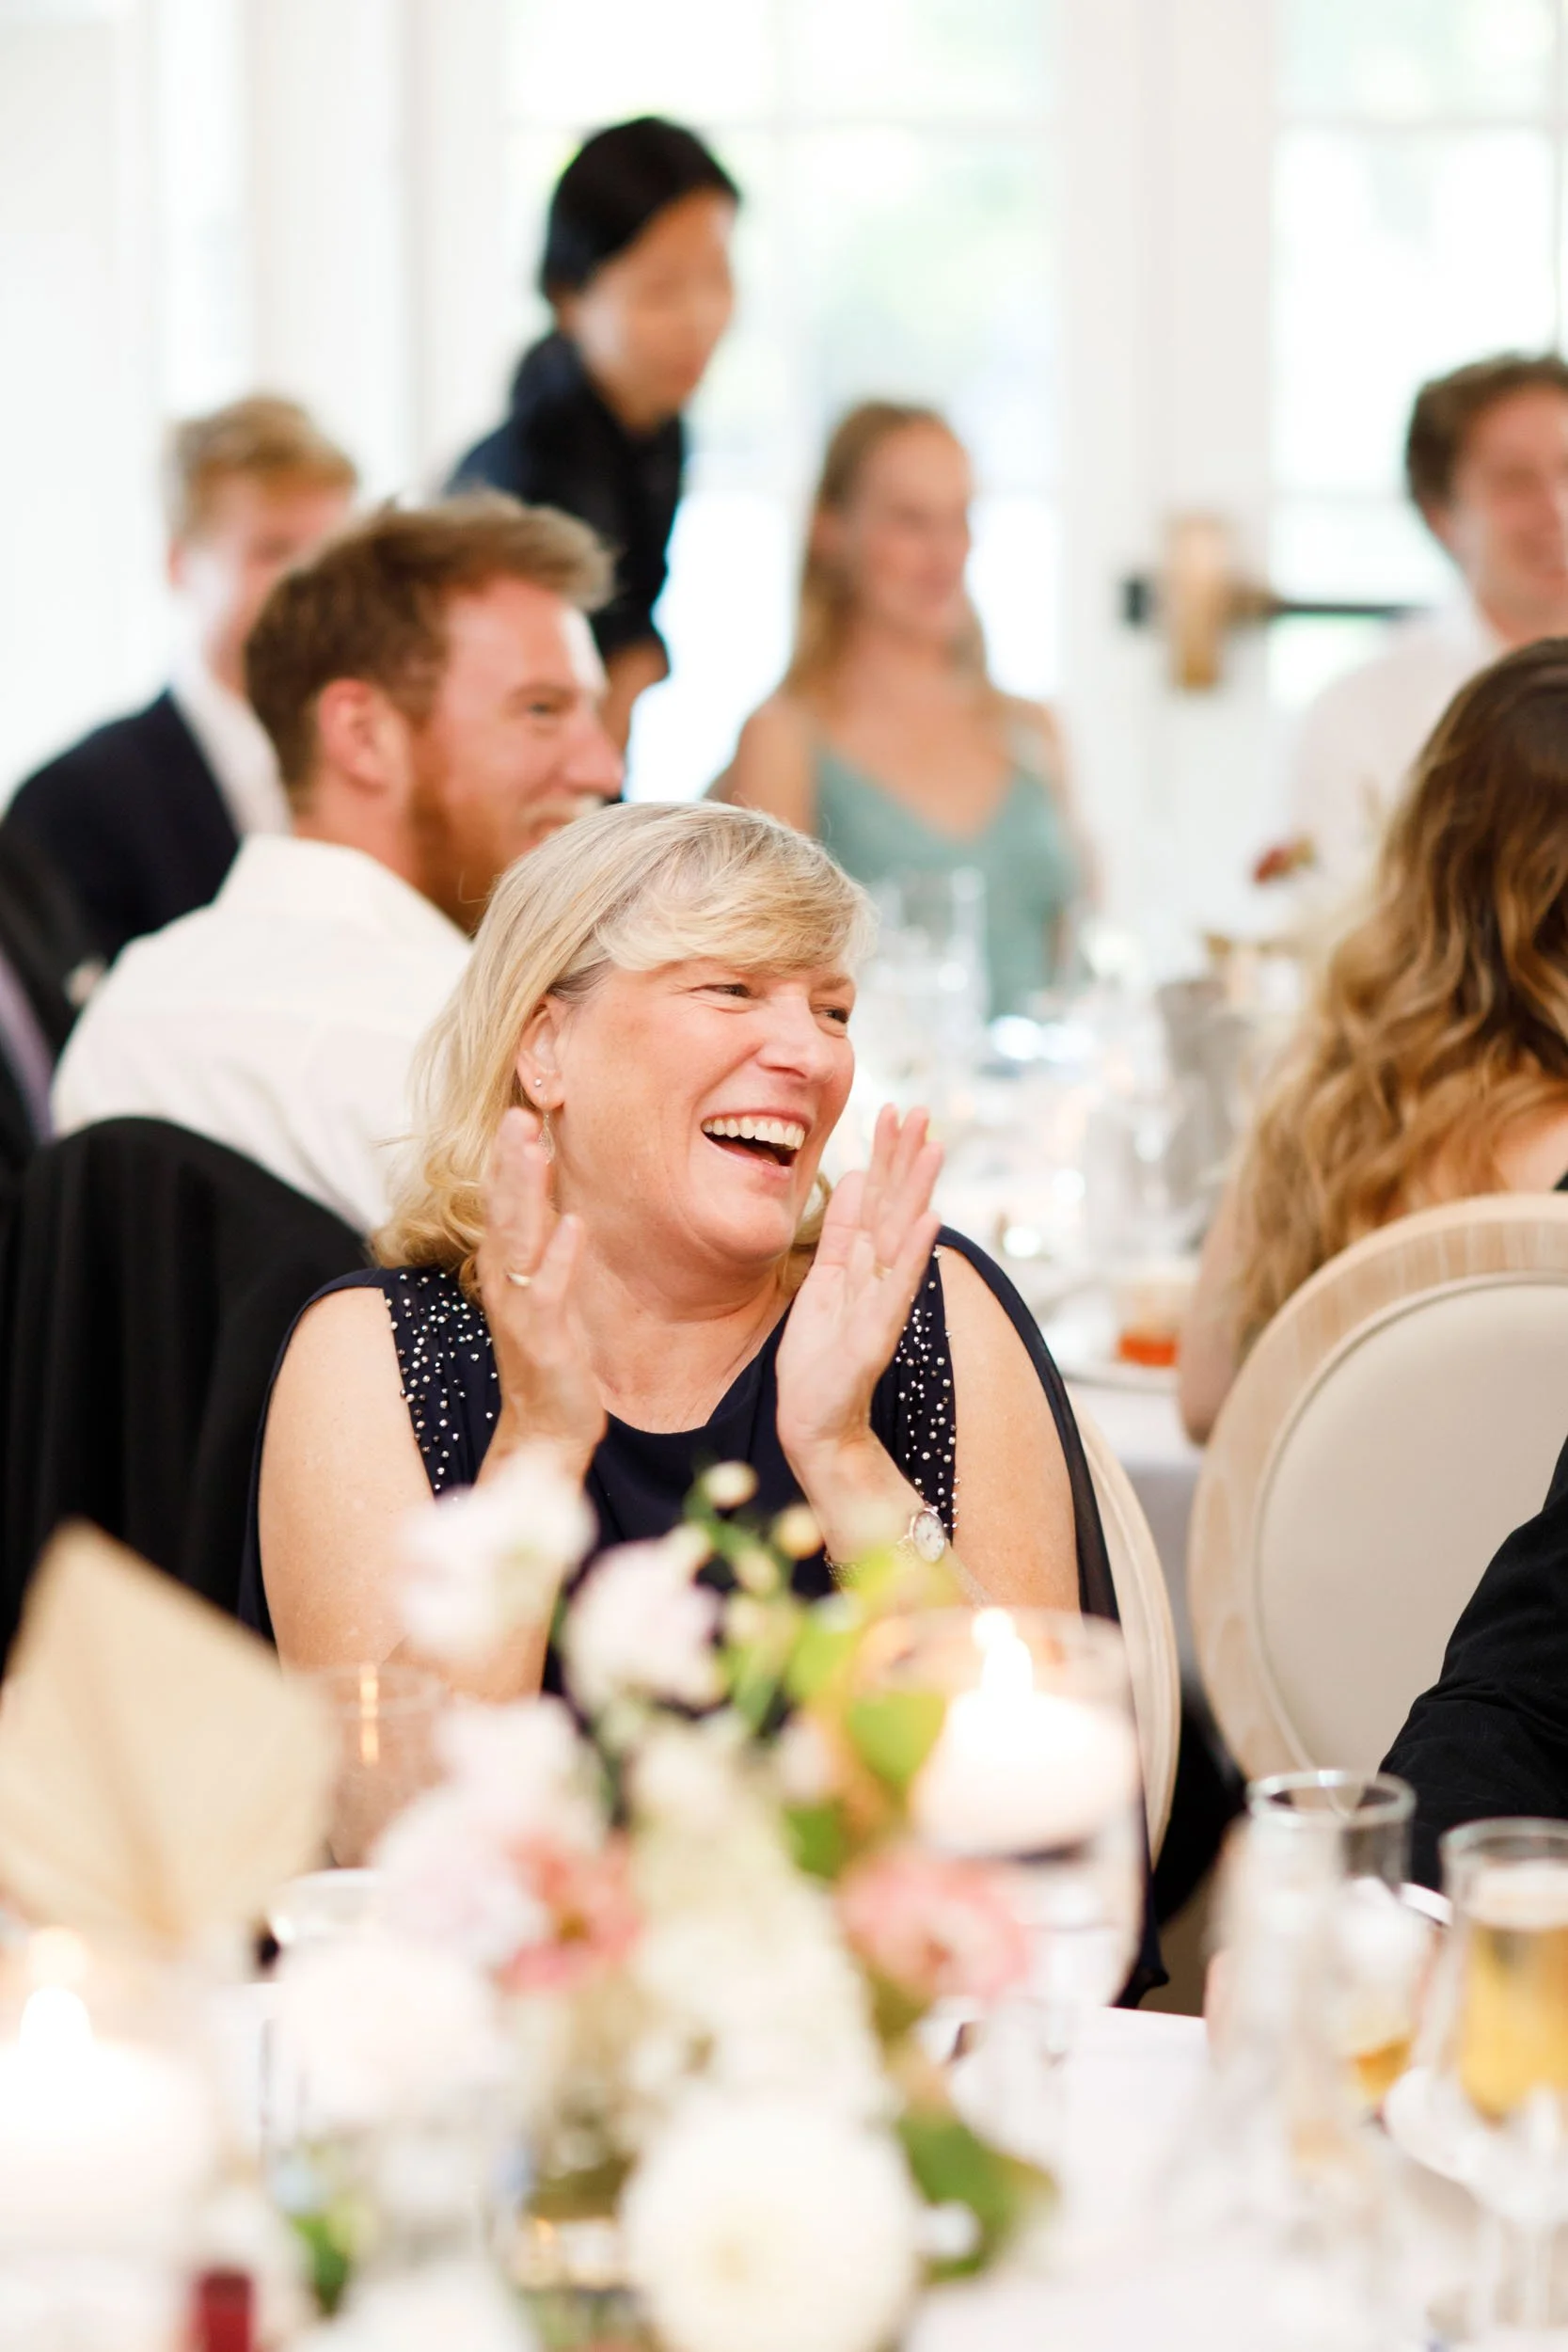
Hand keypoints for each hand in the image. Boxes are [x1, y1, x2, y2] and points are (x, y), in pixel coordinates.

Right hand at [475, 1107, 604, 1478]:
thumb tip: (559, 1206)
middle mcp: (504, 1284)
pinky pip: (550, 1292)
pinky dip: (560, 1257)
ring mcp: (521, 1311)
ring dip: (527, 1194)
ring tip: (536, 1151)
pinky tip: (574, 1225)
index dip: (506, 1160)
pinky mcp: (544, 1339)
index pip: (501, 1205)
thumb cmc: (548, 1359)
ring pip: (518, 1242)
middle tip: (518, 1115)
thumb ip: (545, 1250)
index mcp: (505, 1270)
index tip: (519, 1112)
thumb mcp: (545, 1294)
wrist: (545, 1430)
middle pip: (503, 1212)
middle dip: (509, 1162)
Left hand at [775, 1106, 942, 1493]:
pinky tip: (928, 1219)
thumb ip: (843, 1233)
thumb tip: (858, 1178)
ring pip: (902, 1237)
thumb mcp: (822, 1280)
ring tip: (933, 1149)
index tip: (895, 1110)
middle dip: (906, 1159)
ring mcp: (882, 1303)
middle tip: (921, 1111)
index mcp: (863, 1263)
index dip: (886, 1154)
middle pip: (895, 1207)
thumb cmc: (819, 1357)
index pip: (878, 1198)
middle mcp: (879, 1277)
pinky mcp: (878, 1333)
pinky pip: (898, 1287)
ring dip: (919, 1192)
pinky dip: (914, 1253)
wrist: (814, 1421)